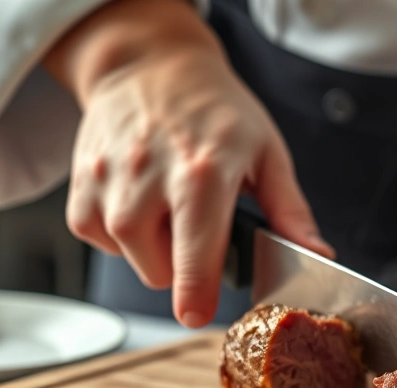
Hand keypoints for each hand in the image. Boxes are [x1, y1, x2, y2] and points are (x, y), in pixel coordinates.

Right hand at [43, 0, 331, 327]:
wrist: (149, 65)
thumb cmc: (216, 110)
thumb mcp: (267, 152)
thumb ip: (290, 211)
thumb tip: (318, 256)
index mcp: (204, 172)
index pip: (196, 250)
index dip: (197, 292)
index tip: (197, 314)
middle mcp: (149, 177)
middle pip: (159, 270)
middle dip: (184, 268)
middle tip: (199, 227)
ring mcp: (107, 181)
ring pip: (128, 258)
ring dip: (152, 251)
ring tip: (170, 208)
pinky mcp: (79, 186)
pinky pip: (98, 238)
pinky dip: (120, 235)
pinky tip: (140, 201)